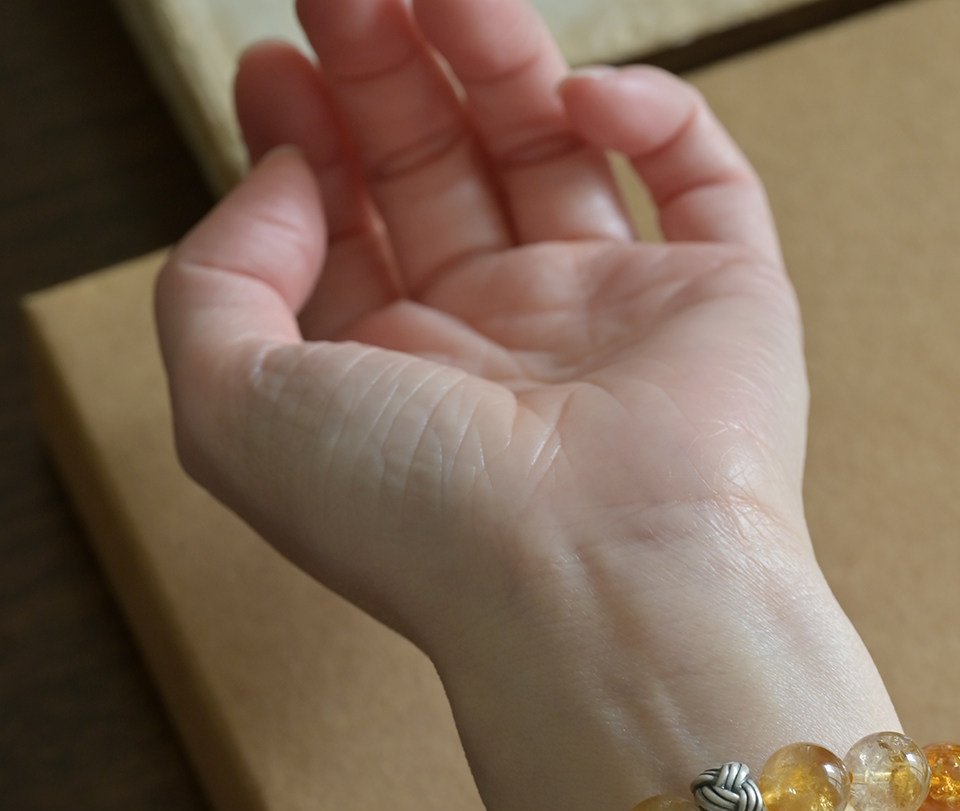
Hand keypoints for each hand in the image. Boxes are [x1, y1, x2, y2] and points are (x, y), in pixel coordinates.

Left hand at [155, 0, 839, 810]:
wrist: (597, 584)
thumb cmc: (422, 520)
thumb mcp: (231, 407)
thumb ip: (214, 278)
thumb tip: (286, 175)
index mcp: (402, 386)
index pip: (351, 237)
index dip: (306, 142)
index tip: (273, 65)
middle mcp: (506, 352)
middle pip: (443, 175)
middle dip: (389, 74)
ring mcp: (617, 323)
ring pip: (558, 153)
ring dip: (498, 57)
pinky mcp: (726, 303)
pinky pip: (701, 179)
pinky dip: (653, 114)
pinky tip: (583, 94)